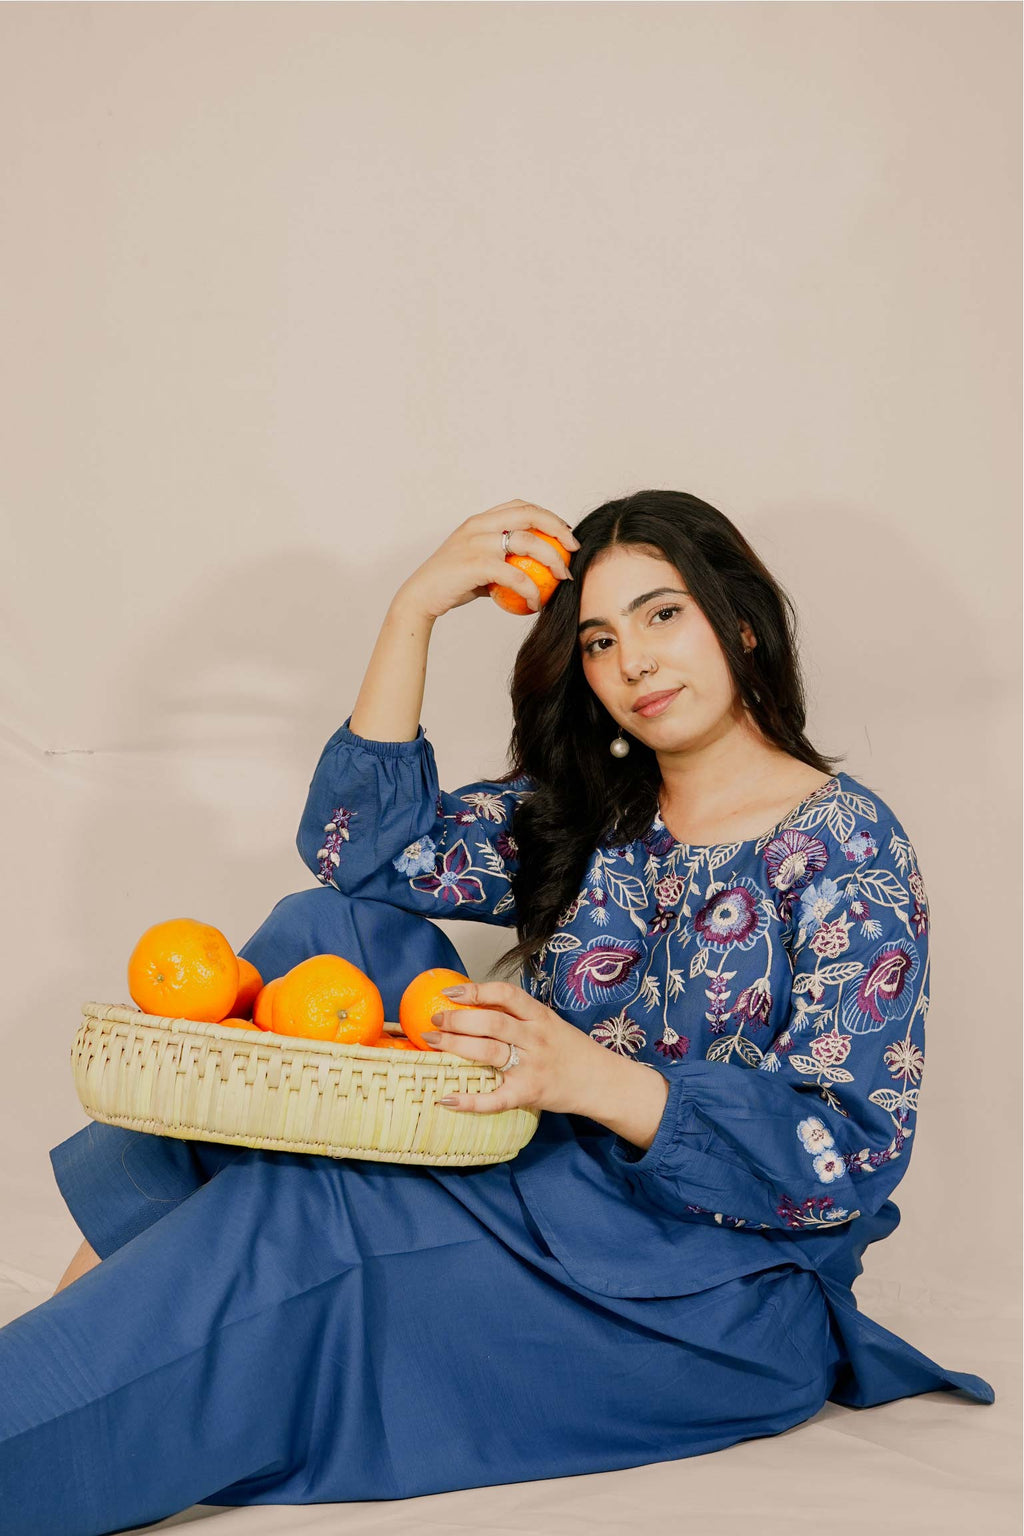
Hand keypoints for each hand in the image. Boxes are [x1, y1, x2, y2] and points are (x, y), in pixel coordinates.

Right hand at [398, 498, 579, 619]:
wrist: (421, 596)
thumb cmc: (451, 583)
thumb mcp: (477, 563)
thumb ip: (501, 559)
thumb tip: (534, 568)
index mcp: (480, 520)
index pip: (521, 506)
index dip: (548, 516)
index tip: (564, 534)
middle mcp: (479, 525)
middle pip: (530, 515)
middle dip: (558, 529)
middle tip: (573, 550)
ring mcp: (477, 543)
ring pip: (528, 543)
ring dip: (552, 560)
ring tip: (563, 578)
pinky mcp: (476, 564)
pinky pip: (516, 575)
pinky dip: (531, 590)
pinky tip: (537, 603)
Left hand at [422, 979, 604, 1115]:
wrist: (601, 1081)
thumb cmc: (570, 1050)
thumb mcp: (548, 1023)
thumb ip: (518, 1015)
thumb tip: (475, 1004)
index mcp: (540, 1016)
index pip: (506, 995)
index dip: (476, 991)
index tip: (451, 994)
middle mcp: (535, 1038)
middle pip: (491, 1024)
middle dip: (457, 1019)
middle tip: (435, 1020)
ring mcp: (532, 1067)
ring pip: (489, 1053)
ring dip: (456, 1046)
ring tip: (433, 1042)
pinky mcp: (529, 1094)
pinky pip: (495, 1099)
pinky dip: (469, 1101)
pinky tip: (446, 1099)